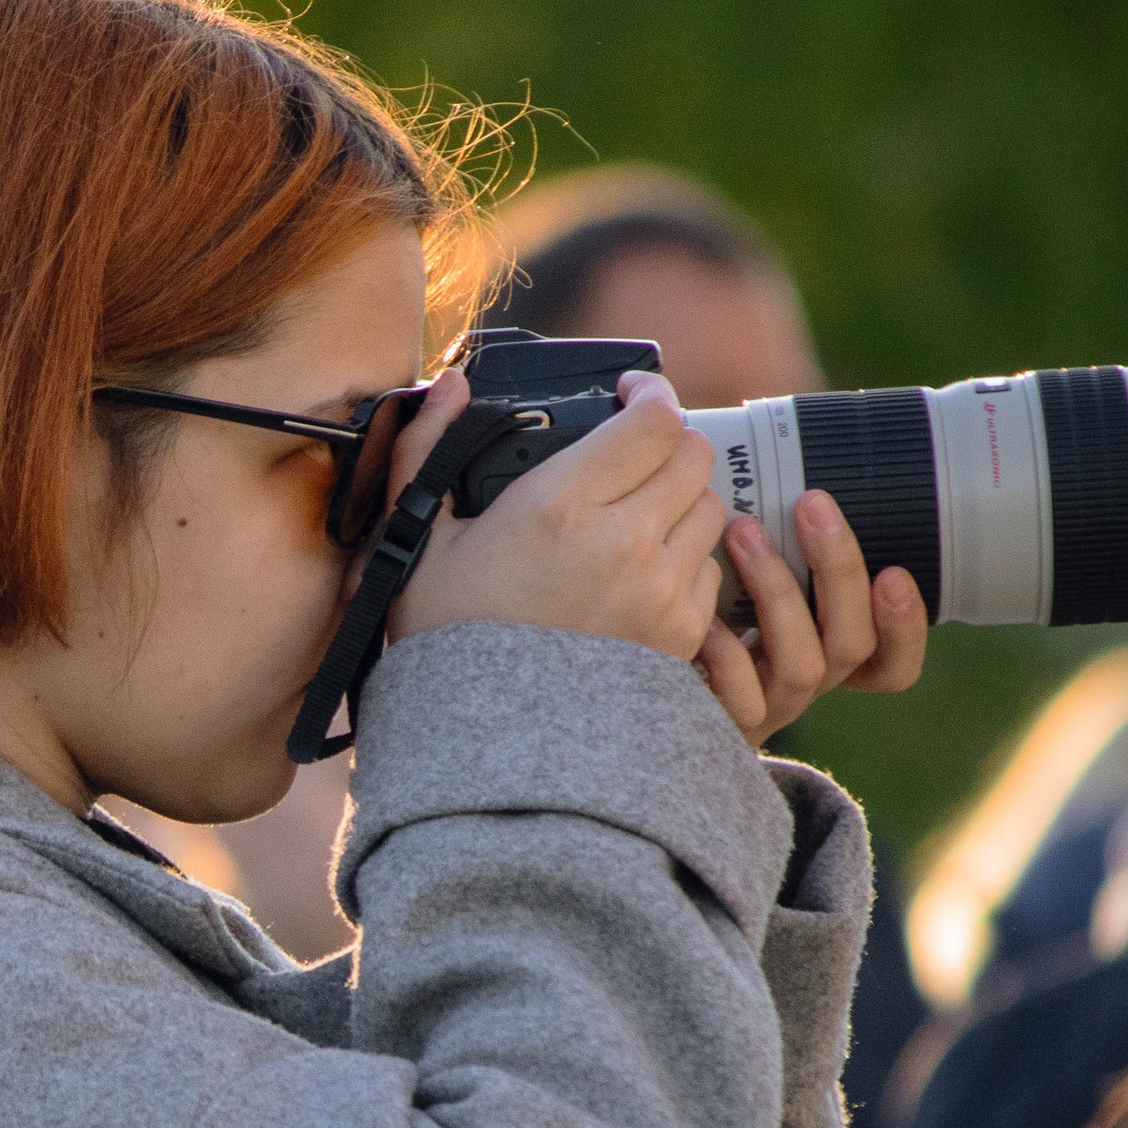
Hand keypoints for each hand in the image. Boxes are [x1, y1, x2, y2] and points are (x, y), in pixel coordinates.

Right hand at [389, 369, 727, 661]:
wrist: (483, 742)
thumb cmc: (445, 638)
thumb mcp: (418, 540)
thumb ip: (428, 450)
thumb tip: (451, 385)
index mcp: (560, 506)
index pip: (654, 420)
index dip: (651, 394)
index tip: (632, 395)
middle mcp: (622, 543)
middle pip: (693, 456)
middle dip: (666, 444)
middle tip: (633, 454)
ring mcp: (660, 592)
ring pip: (709, 509)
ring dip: (679, 501)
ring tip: (635, 517)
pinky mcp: (680, 635)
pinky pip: (708, 571)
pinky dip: (683, 562)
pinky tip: (637, 574)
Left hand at [698, 490, 927, 747]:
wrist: (629, 691)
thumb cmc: (697, 614)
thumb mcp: (749, 582)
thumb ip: (780, 547)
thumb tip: (789, 474)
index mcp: (824, 654)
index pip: (891, 662)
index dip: (906, 626)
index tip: (895, 572)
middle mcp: (806, 683)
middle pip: (853, 643)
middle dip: (840, 570)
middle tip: (812, 503)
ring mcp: (767, 708)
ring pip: (803, 664)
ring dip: (780, 591)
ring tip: (742, 532)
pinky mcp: (722, 722)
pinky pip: (743, 697)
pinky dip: (729, 654)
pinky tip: (705, 617)